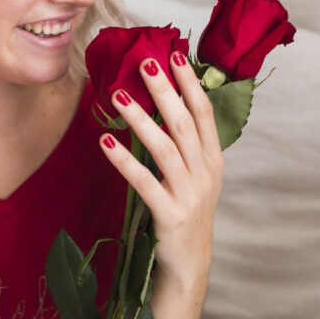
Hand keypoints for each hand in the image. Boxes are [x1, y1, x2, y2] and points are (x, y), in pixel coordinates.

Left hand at [100, 51, 223, 282]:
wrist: (189, 264)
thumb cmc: (186, 210)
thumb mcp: (196, 175)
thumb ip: (185, 144)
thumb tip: (164, 102)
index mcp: (213, 160)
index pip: (204, 113)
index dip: (191, 83)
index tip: (175, 55)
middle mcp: (205, 173)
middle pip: (184, 124)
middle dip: (165, 91)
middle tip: (146, 63)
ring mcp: (189, 194)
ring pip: (164, 148)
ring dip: (141, 119)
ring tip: (117, 96)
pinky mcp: (169, 214)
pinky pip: (144, 182)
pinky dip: (124, 161)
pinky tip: (106, 142)